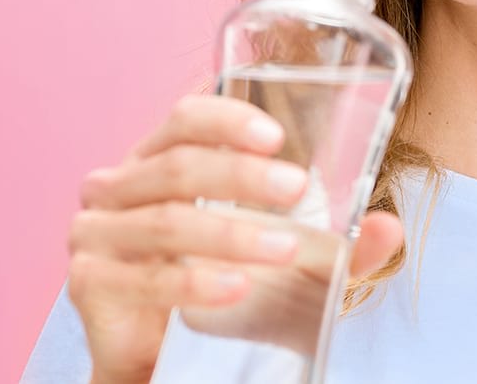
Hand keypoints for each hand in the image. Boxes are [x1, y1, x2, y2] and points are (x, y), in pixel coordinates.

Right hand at [66, 94, 403, 383]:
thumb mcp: (282, 266)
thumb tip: (388, 229)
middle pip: (177, 164)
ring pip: (166, 219)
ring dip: (229, 232)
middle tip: (297, 190)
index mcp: (155, 161)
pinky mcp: (88, 281)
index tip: (277, 135)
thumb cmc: (217, 292)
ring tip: (284, 248)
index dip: (226, 117)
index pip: (184, 119)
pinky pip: (145, 276)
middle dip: (241, 175)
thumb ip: (335, 249)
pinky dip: (195, 280)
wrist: (160, 362)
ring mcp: (94, 232)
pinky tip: (236, 285)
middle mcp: (115, 187)